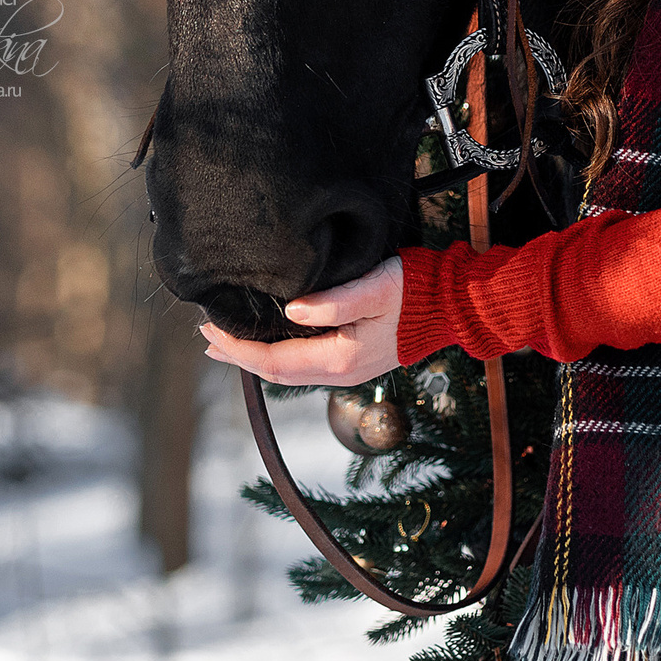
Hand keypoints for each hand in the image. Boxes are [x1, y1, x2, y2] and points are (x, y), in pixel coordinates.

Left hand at [199, 255, 403, 386]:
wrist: (454, 304)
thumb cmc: (417, 291)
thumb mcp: (375, 289)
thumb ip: (334, 302)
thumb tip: (292, 309)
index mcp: (340, 358)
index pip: (273, 361)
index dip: (238, 349)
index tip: (211, 330)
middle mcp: (341, 371)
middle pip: (275, 371)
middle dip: (238, 355)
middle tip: (206, 337)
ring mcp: (349, 368)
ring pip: (289, 369)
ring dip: (255, 356)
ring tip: (227, 344)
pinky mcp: (354, 358)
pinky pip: (304, 363)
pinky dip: (277, 353)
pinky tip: (270, 341)